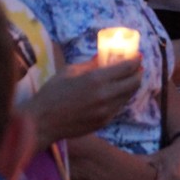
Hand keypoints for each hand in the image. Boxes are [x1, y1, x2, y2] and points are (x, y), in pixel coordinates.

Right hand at [26, 56, 141, 148]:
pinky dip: (121, 98)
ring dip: (131, 86)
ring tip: (128, 79)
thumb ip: (90, 64)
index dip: (135, 61)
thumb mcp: (69, 71)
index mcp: (96, 79)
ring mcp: (106, 111)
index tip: (137, 56)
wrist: (41, 122)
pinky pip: (119, 107)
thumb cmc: (52, 93)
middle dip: (138, 73)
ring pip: (128, 96)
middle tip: (137, 68)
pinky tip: (116, 93)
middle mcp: (105, 95)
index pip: (127, 68)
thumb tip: (104, 57)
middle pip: (134, 82)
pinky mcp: (104, 122)